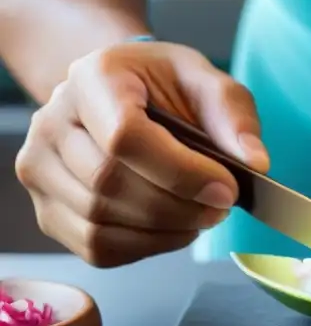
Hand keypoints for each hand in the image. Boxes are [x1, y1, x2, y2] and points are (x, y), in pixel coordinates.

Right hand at [16, 41, 268, 266]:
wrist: (121, 93)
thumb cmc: (163, 86)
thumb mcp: (206, 80)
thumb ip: (233, 115)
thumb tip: (254, 161)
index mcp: (94, 78)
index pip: (125, 136)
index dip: (181, 172)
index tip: (227, 189)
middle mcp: (53, 122)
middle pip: (110, 184)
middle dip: (180, 206)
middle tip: (222, 206)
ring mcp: (41, 168)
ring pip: (101, 222)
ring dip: (166, 230)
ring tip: (202, 215)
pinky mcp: (48, 209)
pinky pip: (96, 247)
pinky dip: (146, 247)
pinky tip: (174, 227)